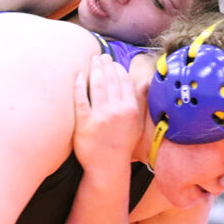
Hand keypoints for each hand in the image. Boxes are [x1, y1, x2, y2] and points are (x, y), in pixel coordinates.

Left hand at [72, 54, 140, 170]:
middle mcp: (116, 111)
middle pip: (109, 80)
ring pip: (96, 85)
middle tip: (100, 56)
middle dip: (105, 64)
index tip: (112, 62)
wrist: (107, 166)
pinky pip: (80, 99)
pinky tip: (78, 75)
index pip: (124, 81)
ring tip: (92, 61)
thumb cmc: (123, 144)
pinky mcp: (83, 123)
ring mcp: (99, 117)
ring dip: (94, 69)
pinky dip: (79, 85)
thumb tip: (146, 81)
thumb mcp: (137, 123)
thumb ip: (141, 101)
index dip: (117, 68)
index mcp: (130, 110)